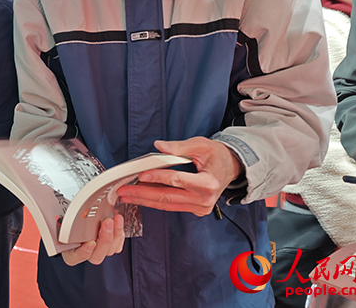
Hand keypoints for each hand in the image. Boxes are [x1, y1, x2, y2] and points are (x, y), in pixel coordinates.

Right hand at [62, 215, 124, 265]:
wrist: (79, 212)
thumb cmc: (69, 216)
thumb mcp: (64, 216)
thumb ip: (66, 217)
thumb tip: (66, 209)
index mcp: (68, 250)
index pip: (74, 258)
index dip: (82, 253)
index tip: (90, 242)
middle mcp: (84, 254)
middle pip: (96, 256)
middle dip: (104, 239)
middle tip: (107, 223)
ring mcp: (98, 251)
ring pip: (109, 251)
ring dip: (114, 234)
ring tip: (115, 219)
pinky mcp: (109, 247)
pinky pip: (117, 246)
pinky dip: (119, 234)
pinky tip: (118, 223)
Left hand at [116, 136, 242, 216]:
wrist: (231, 167)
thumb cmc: (217, 155)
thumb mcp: (201, 145)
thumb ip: (179, 147)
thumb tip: (158, 146)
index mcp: (208, 183)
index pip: (177, 180)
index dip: (158, 177)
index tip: (140, 175)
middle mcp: (204, 200)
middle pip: (167, 197)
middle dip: (143, 193)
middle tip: (124, 190)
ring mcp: (200, 207)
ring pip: (167, 204)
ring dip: (145, 200)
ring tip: (127, 195)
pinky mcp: (195, 209)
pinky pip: (171, 206)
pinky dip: (155, 201)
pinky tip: (141, 197)